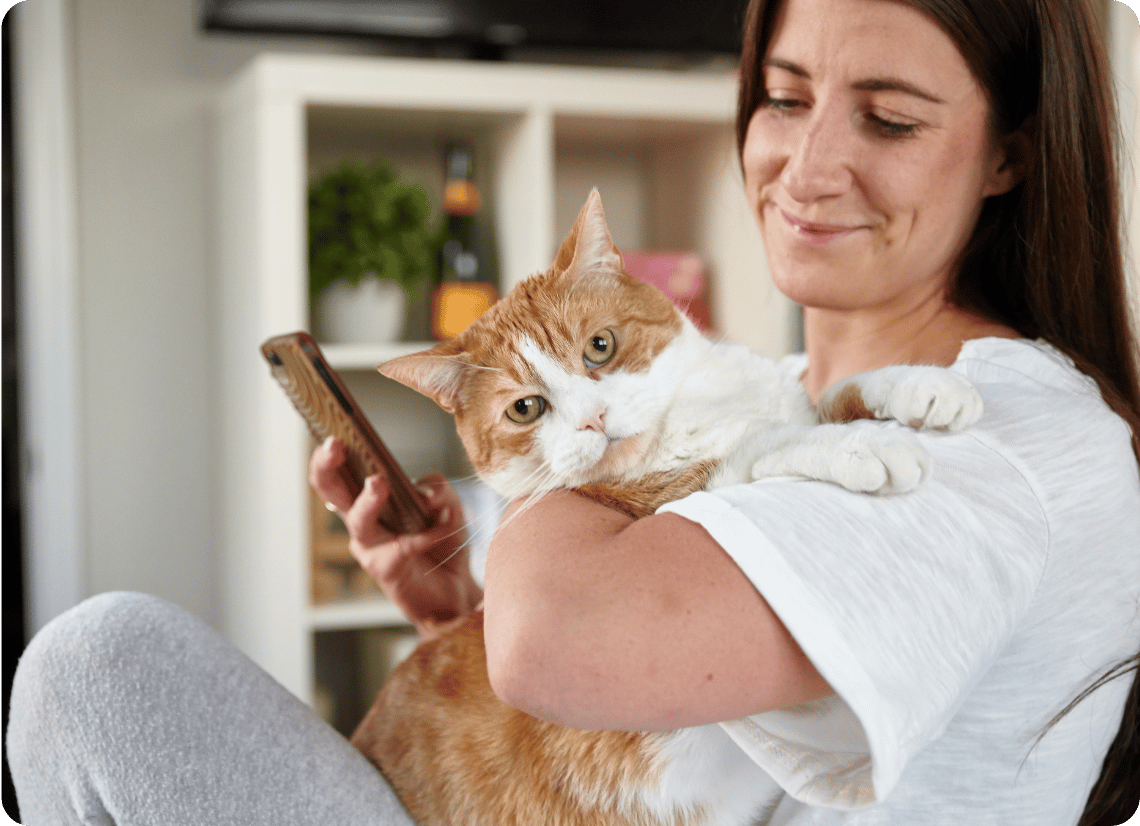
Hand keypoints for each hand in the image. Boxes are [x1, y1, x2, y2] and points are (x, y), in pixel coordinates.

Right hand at [309, 438, 482, 635]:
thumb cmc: (443, 542)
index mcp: (370, 500)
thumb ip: (437, 488)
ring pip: (358, 520)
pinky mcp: (384, 569)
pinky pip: (402, 545)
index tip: (330, 432)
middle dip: (326, 468)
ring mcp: (370, 546)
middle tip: (333, 445)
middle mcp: (363, 522)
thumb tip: (421, 491)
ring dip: (367, 500)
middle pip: (331, 492)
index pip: (340, 473)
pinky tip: (446, 526)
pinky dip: (427, 533)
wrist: (456, 588)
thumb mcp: (449, 504)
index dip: (328, 455)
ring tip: (377, 482)